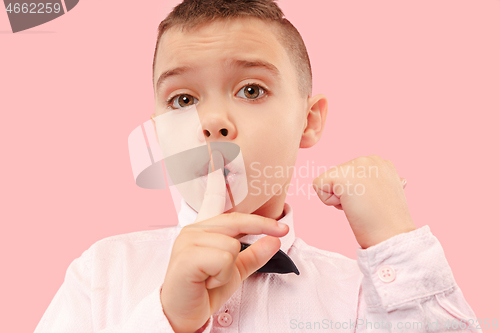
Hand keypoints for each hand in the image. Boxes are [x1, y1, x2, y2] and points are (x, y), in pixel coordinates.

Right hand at [160, 150, 288, 332]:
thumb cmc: (205, 289)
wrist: (183, 315)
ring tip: (212, 277)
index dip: (219, 176)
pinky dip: (221, 275)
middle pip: (236, 221)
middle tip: (283, 231)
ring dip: (228, 269)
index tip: (219, 152)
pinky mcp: (186, 256)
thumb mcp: (235, 271)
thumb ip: (254, 254)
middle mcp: (193, 230)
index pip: (213, 198)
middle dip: (261, 227)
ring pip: (231, 245)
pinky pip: (223, 258)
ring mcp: (188, 241)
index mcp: (204, 229)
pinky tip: (206, 281)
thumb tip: (276, 239)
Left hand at [312, 154, 414, 248]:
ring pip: (327, 180)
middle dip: (346, 194)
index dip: (355, 192)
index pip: (349, 174)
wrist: (392, 236)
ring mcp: (357, 165)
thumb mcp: (388, 194)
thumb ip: (382, 183)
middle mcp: (370, 159)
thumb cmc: (388, 222)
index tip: (372, 203)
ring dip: (339, 198)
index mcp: (381, 163)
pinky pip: (318, 185)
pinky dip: (328, 201)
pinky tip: (350, 206)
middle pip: (337, 175)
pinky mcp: (343, 175)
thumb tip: (400, 180)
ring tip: (360, 206)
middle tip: (365, 207)